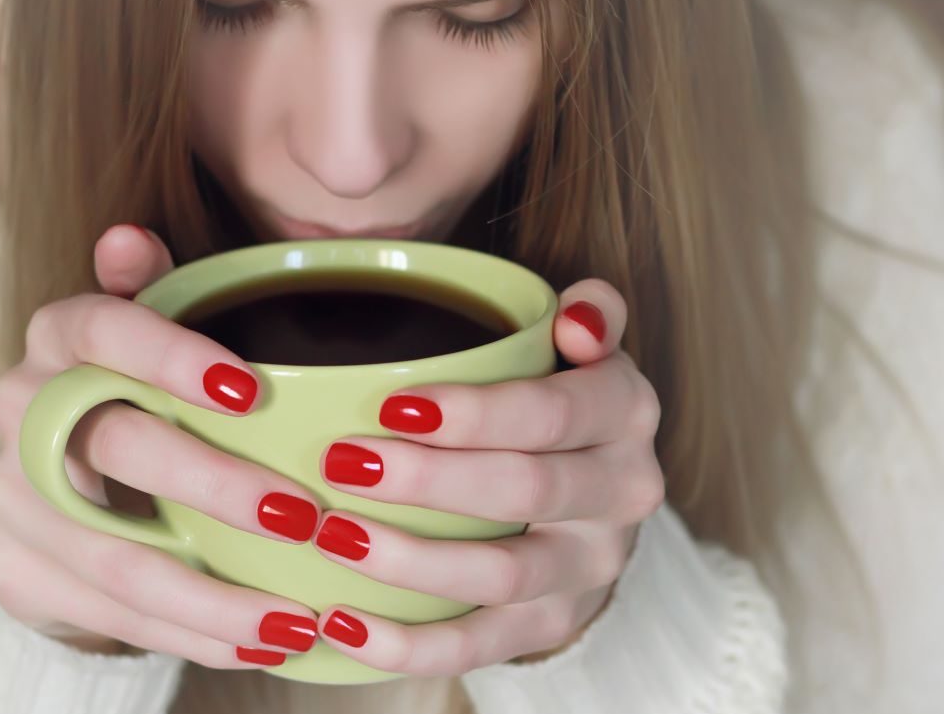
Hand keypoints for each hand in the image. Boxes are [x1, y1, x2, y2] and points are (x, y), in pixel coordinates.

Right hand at [0, 224, 326, 667]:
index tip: (249, 390)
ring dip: (211, 591)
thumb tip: (131, 238)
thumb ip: (156, 294)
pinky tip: (250, 639)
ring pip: (110, 552)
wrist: (61, 489)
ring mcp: (6, 495)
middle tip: (302, 517)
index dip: (170, 355)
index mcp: (58, 337)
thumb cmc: (133, 394)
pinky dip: (184, 631)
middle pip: (112, 444)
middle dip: (214, 485)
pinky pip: (104, 611)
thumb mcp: (152, 339)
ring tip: (294, 616)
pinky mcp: (13, 568)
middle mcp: (19, 407)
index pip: (102, 330)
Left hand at [309, 279, 664, 674]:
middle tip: (343, 464)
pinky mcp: (551, 624)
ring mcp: (588, 568)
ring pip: (501, 576)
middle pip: (524, 491)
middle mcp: (621, 495)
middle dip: (429, 481)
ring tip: (334, 536)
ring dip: (411, 562)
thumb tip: (578, 320)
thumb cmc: (557, 401)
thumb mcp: (580, 347)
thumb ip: (589, 313)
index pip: (554, 414)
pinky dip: (410, 645)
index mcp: (625, 414)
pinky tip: (342, 625)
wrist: (594, 492)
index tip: (391, 408)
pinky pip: (480, 647)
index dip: (474, 414)